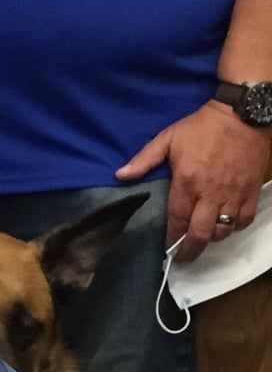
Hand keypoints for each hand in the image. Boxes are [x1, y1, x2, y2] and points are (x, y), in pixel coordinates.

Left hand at [117, 101, 271, 263]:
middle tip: (184, 258)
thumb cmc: (203, 126)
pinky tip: (227, 224)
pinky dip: (235, 227)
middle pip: (201, 235)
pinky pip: (244, 220)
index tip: (166, 248)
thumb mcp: (169, 138)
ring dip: (213, 239)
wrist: (243, 113)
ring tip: (204, 237)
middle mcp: (210, 194)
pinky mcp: (252, 191)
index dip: (171, 239)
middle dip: (190, 251)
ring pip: (224, 231)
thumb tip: (120, 175)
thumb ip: (144, 159)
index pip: (177, 221)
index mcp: (187, 183)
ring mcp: (233, 194)